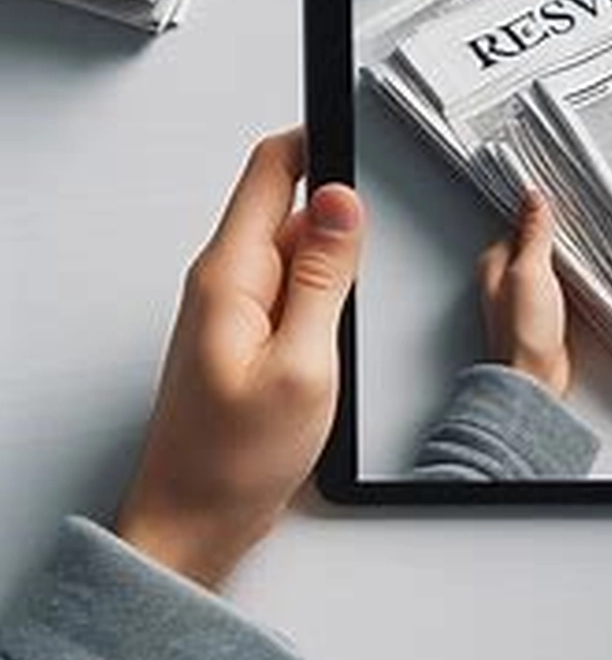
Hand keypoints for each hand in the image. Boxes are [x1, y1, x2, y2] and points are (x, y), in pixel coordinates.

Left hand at [115, 130, 361, 589]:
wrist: (194, 525)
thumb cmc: (235, 461)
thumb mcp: (306, 362)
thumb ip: (326, 276)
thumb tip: (342, 202)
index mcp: (230, 274)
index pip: (271, 168)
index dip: (318, 140)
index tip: (359, 133)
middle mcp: (224, 280)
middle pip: (290, 206)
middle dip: (340, 218)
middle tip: (369, 264)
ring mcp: (231, 306)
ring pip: (296, 250)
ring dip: (333, 265)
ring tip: (345, 322)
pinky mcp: (243, 332)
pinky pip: (291, 288)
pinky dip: (322, 298)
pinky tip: (332, 340)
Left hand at [478, 189, 571, 396]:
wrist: (534, 379)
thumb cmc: (522, 333)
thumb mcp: (530, 271)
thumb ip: (534, 234)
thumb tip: (533, 199)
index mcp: (496, 264)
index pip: (517, 223)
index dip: (537, 209)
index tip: (553, 192)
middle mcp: (507, 279)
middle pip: (533, 242)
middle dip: (552, 231)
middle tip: (571, 214)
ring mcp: (527, 297)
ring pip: (548, 263)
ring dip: (564, 256)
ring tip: (581, 240)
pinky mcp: (545, 313)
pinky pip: (560, 285)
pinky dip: (572, 277)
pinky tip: (583, 275)